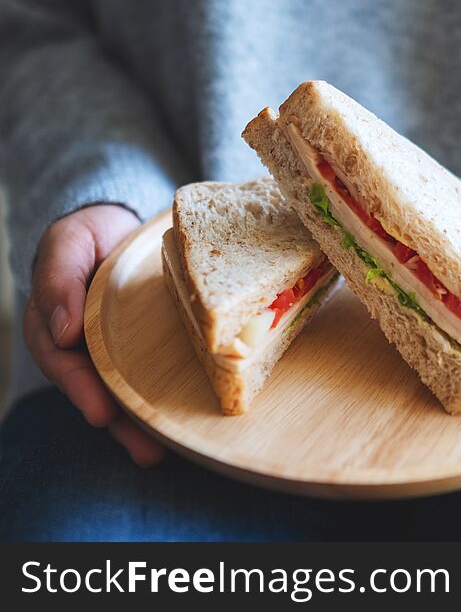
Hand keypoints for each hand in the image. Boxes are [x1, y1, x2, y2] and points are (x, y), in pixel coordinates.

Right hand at [23, 204, 165, 465]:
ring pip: (125, 393)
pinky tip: (186, 424)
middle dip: (120, 424)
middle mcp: (85, 347)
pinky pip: (154, 377)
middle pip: (97, 391)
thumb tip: (62, 330)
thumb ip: (58, 279)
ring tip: (162, 452)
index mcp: (57, 325)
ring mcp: (115, 351)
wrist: (124, 225)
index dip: (81, 389)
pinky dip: (165, 400)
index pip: (64, 364)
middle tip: (145, 448)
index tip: (100, 412)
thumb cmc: (90, 234)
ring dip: (142, 426)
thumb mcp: (68, 243)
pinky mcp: (145, 350)